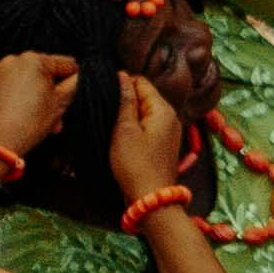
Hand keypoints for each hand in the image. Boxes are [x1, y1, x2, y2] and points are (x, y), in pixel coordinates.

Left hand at [0, 48, 74, 170]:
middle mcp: (12, 60)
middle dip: (49, 89)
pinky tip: (16, 112)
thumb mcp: (61, 102)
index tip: (69, 97)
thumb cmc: (31, 122)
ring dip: (31, 93)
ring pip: (22, 79)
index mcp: (35, 60)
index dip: (72, 81)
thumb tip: (77, 76)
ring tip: (35, 115)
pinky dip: (11, 96)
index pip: (65, 64)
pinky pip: (4, 86)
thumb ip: (74, 83)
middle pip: (41, 72)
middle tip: (53, 111)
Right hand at [103, 73, 195, 201]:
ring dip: (128, 111)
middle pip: (144, 95)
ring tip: (109, 118)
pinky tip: (120, 130)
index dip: (121, 82)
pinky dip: (134, 123)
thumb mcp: (125, 129)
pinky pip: (147, 123)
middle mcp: (171, 116)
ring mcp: (169, 129)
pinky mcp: (163, 141)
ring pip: (145, 109)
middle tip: (102, 105)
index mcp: (163, 109)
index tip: (102, 90)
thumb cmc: (135, 163)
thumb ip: (126, 101)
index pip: (142, 82)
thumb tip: (123, 76)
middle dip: (125, 96)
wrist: (150, 195)